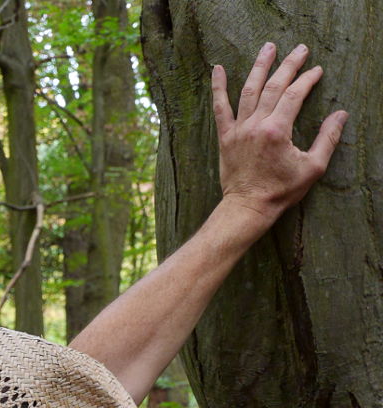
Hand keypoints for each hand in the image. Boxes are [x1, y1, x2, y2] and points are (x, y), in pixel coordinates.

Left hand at [214, 43, 347, 224]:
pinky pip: (220, 108)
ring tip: (269, 48)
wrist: (248, 208)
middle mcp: (256, 125)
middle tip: (300, 49)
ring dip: (260, 67)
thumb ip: (327, 139)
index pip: (294, 95)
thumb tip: (340, 115)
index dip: (307, 80)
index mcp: (277, 131)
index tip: (317, 71)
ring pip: (249, 90)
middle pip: (273, 86)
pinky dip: (218, 88)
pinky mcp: (226, 138)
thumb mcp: (312, 168)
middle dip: (289, 65)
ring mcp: (239, 130)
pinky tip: (218, 69)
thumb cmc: (280, 191)